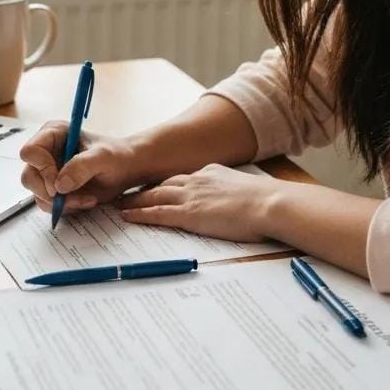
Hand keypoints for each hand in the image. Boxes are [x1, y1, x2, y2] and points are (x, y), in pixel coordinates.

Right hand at [19, 120, 143, 215]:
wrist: (126, 170)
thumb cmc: (117, 156)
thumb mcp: (103, 157)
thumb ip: (81, 166)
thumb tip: (59, 185)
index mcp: (53, 133)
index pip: (30, 152)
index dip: (42, 169)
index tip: (58, 183)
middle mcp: (46, 151)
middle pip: (29, 176)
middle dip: (49, 192)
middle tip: (70, 196)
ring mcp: (48, 171)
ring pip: (37, 193)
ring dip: (61, 203)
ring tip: (86, 199)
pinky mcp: (54, 188)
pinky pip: (48, 204)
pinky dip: (66, 208)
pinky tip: (85, 201)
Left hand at [117, 164, 277, 241]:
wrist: (270, 203)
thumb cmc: (266, 201)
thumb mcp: (246, 191)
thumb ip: (233, 193)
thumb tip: (234, 202)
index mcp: (212, 173)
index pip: (182, 178)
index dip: (165, 184)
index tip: (153, 188)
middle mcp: (197, 180)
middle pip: (163, 184)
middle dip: (143, 189)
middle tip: (126, 193)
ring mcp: (191, 196)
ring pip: (154, 196)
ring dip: (135, 200)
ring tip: (119, 204)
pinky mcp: (189, 214)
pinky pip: (157, 213)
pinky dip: (140, 214)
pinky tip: (127, 216)